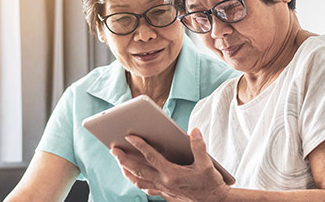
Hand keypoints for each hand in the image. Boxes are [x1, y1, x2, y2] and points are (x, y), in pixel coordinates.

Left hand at [110, 128, 229, 201]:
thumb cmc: (211, 183)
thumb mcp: (207, 164)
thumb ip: (198, 146)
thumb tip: (193, 131)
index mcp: (173, 173)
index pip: (151, 157)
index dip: (140, 146)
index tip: (129, 136)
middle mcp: (164, 182)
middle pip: (139, 170)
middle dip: (124, 159)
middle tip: (113, 149)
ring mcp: (163, 189)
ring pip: (139, 180)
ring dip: (127, 171)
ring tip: (119, 161)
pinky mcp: (165, 194)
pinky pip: (146, 187)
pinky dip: (137, 181)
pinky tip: (133, 176)